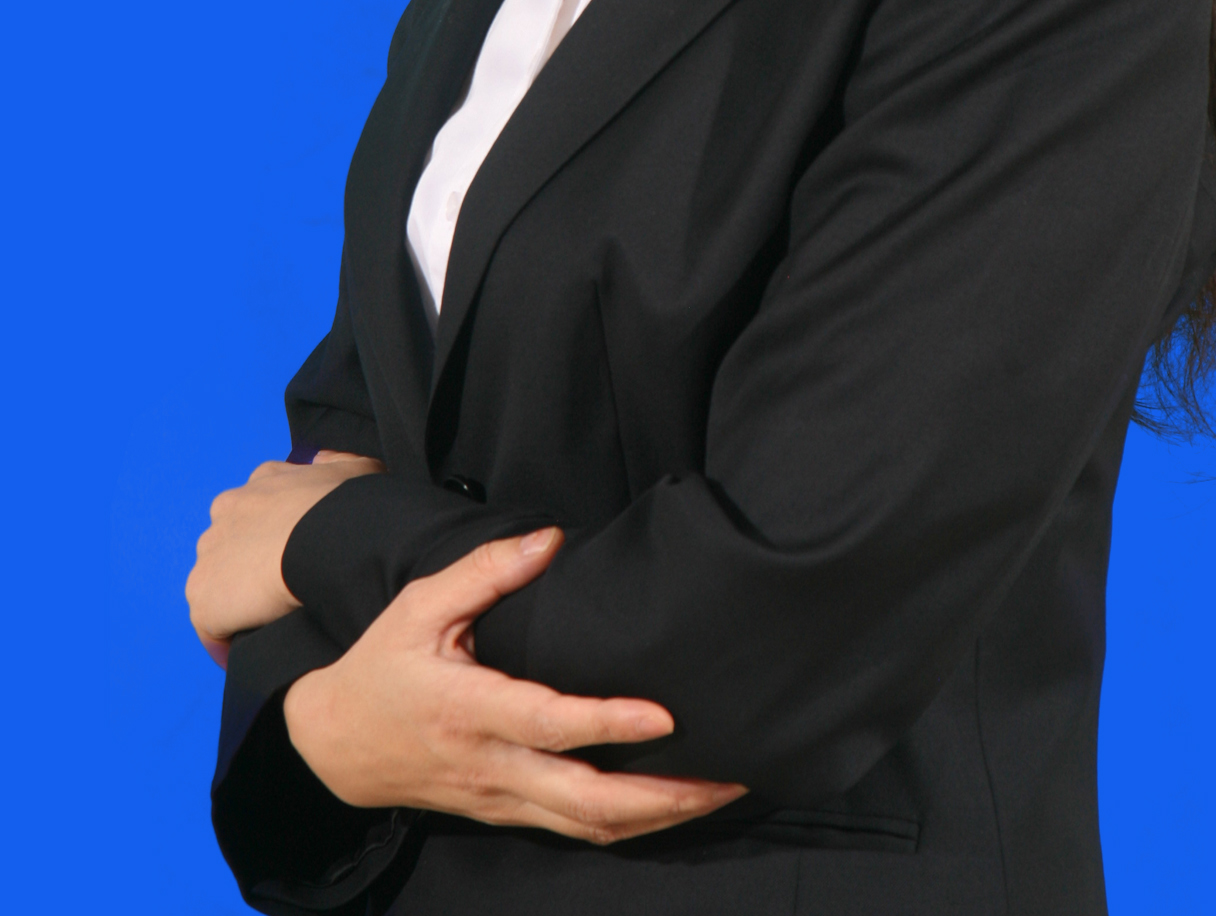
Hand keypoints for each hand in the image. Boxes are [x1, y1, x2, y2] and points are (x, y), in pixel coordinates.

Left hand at [187, 450, 384, 663]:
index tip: (292, 556)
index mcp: (259, 483)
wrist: (328, 540)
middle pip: (232, 547)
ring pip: (219, 586)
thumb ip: (338, 463)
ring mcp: (209, 557)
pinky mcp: (204, 600)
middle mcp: (225, 513)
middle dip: (252, 567)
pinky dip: (227, 642)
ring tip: (270, 624)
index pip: (256, 512)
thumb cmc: (347, 507)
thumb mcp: (358, 469)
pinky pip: (212, 629)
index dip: (273, 536)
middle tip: (286, 590)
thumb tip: (324, 462)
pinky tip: (251, 651)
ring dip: (239, 603)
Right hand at [283, 528, 746, 841]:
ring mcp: (502, 798)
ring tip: (720, 791)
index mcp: (470, 709)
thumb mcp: (419, 605)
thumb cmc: (384, 665)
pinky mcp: (508, 813)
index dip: (610, 723)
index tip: (666, 714)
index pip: (550, 723)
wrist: (337, 746)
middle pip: (586, 800)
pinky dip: (631, 825)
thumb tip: (550, 537)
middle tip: (726, 775)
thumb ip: (485, 570)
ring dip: (659, 817)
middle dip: (662, 795)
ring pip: (589, 826)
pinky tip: (673, 807)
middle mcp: (492, 766)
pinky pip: (577, 830)